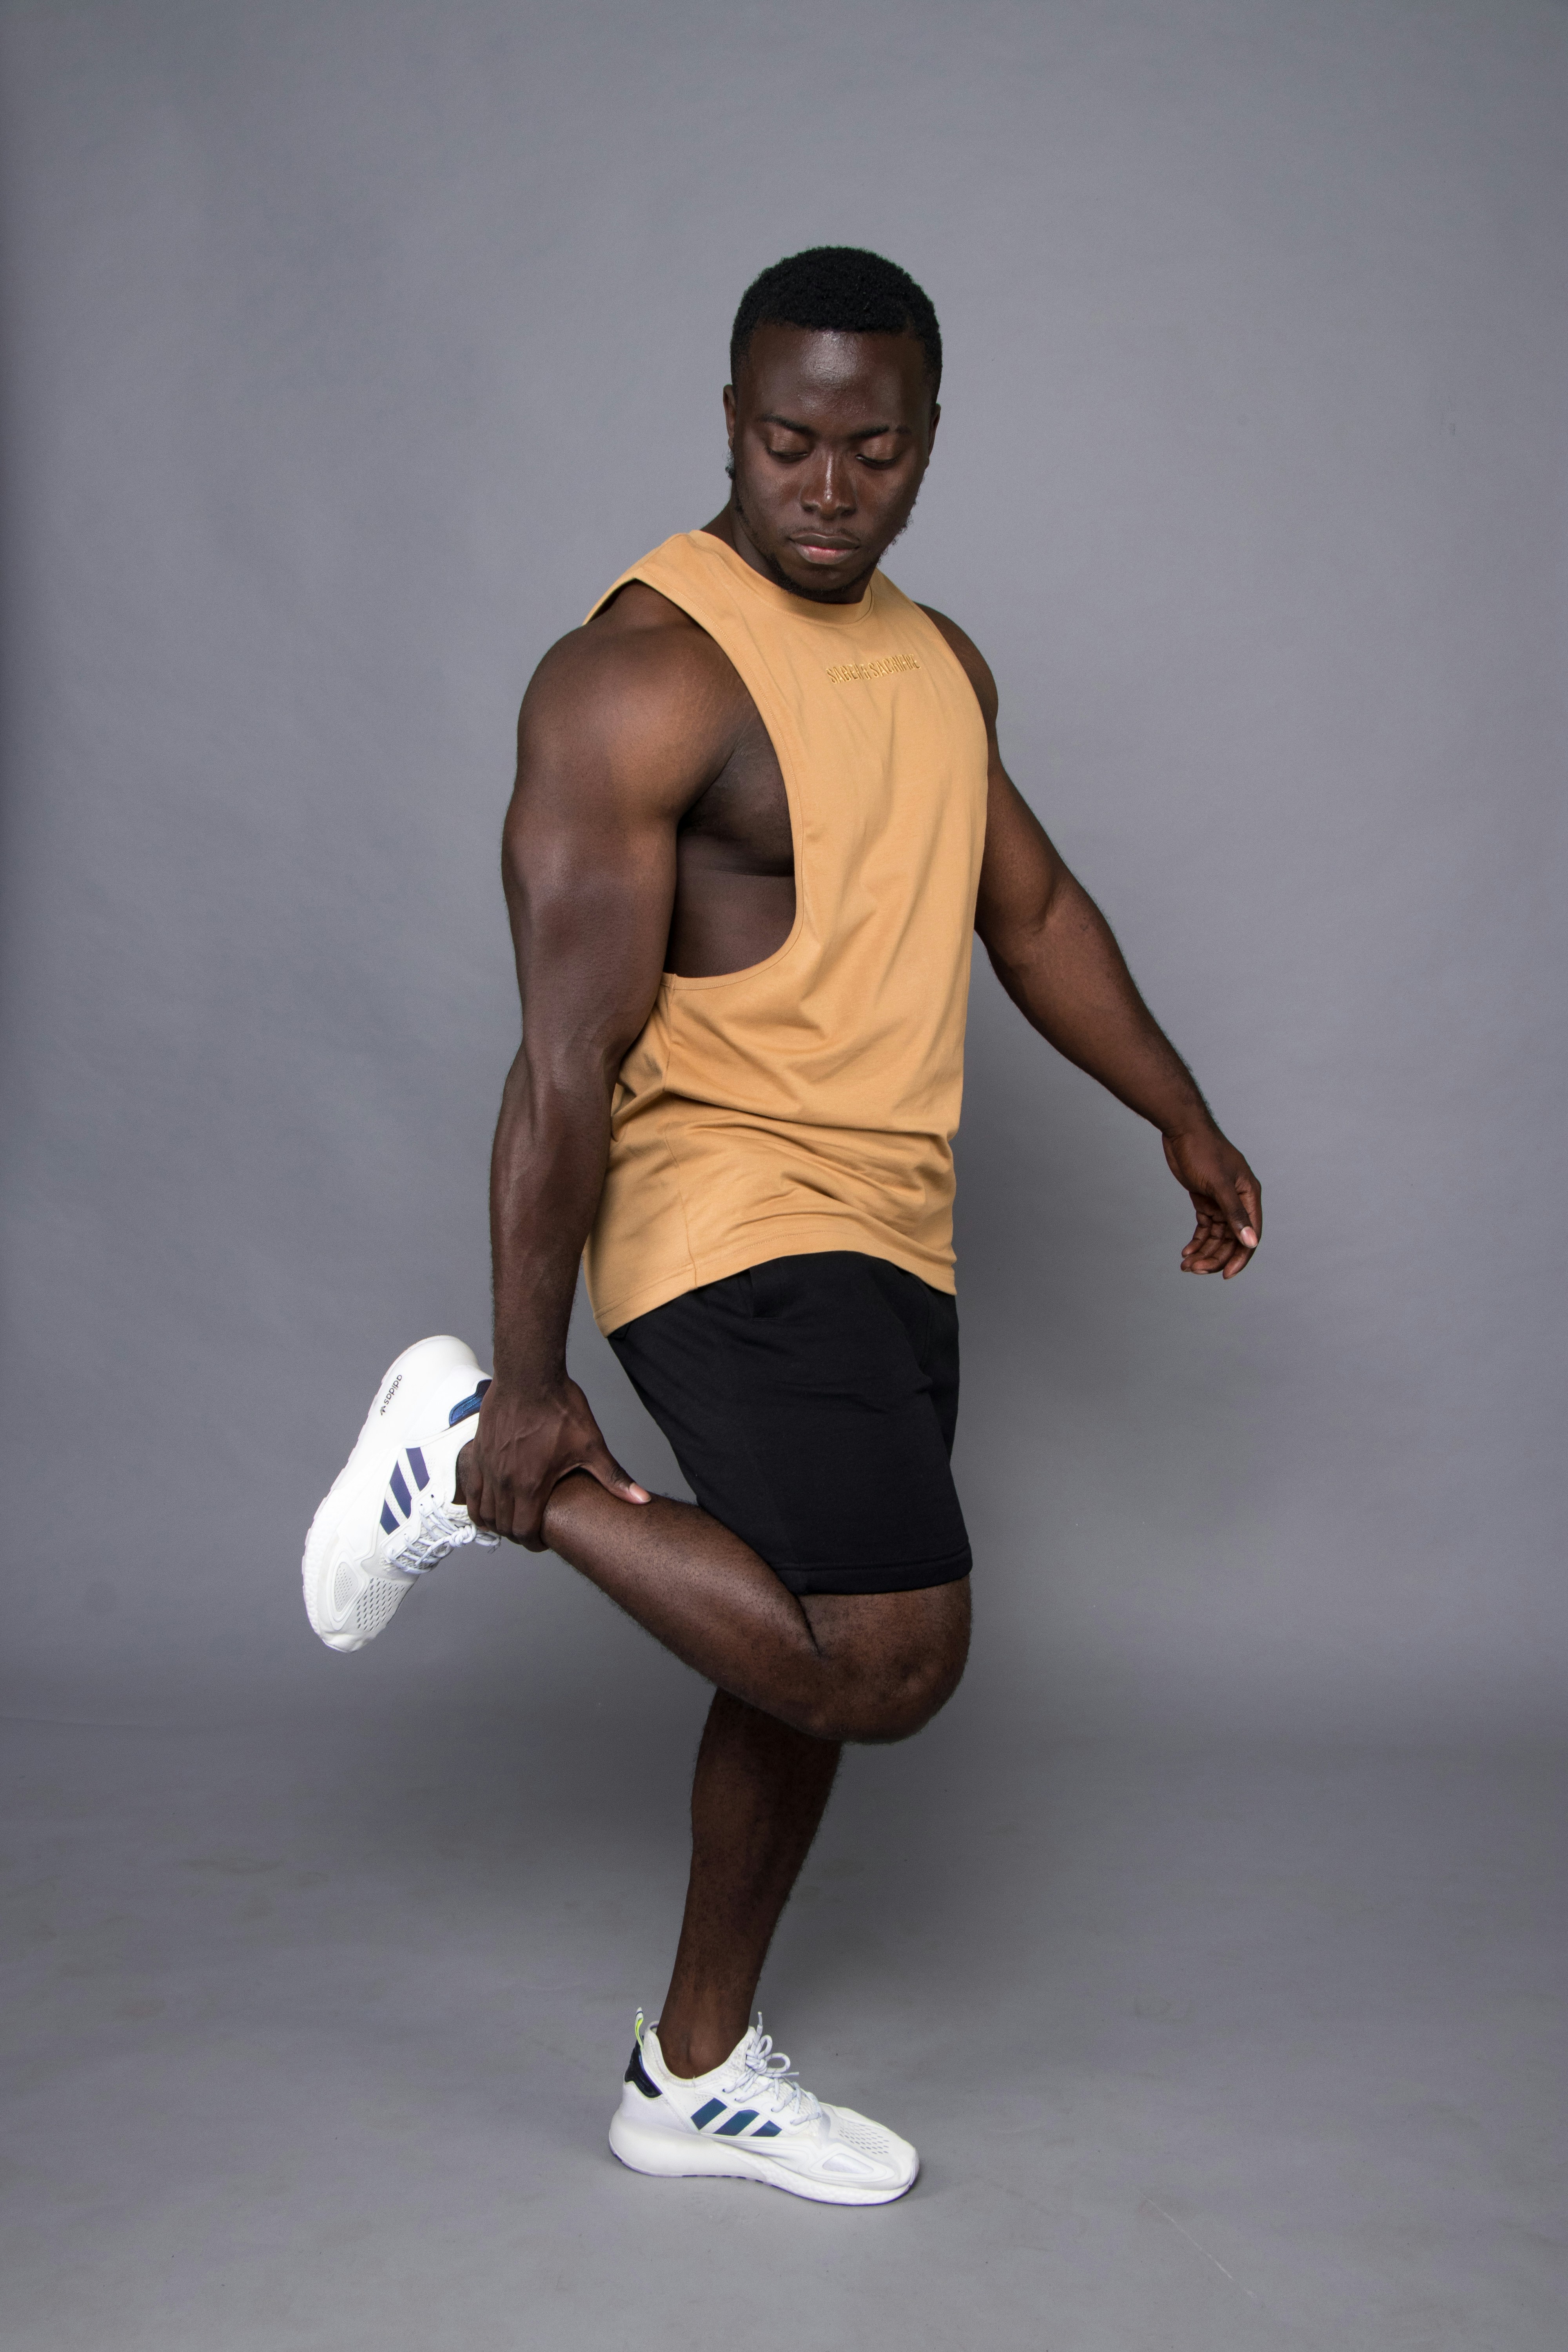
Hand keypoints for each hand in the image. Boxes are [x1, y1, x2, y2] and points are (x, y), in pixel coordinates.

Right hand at [455, 1377, 650, 1549]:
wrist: (529, 1376)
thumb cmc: (559, 1407)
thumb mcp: (592, 1445)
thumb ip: (614, 1478)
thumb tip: (641, 1498)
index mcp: (531, 1484)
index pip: (524, 1531)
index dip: (534, 1543)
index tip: (542, 1540)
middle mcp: (505, 1481)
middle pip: (503, 1526)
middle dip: (517, 1534)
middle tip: (530, 1530)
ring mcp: (488, 1467)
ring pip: (483, 1512)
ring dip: (496, 1521)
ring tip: (511, 1518)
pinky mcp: (477, 1453)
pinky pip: (470, 1490)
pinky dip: (477, 1503)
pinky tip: (488, 1502)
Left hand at [1163, 1127, 1260, 1279]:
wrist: (1181, 1129)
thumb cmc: (1203, 1151)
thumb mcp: (1219, 1185)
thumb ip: (1235, 1214)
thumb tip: (1251, 1242)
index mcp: (1249, 1196)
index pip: (1250, 1234)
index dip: (1240, 1257)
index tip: (1225, 1275)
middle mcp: (1239, 1201)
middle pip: (1232, 1239)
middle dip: (1215, 1257)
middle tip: (1194, 1269)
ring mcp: (1221, 1200)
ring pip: (1217, 1235)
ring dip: (1204, 1251)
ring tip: (1186, 1265)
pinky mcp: (1205, 1199)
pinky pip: (1205, 1227)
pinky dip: (1197, 1240)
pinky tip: (1186, 1251)